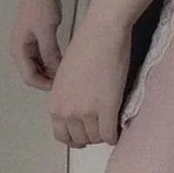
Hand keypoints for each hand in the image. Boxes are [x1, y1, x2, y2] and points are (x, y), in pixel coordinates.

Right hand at [10, 0, 62, 90]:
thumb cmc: (41, 8)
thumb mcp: (46, 31)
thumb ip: (49, 53)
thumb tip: (56, 72)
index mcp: (18, 49)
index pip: (29, 77)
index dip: (45, 84)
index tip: (62, 85)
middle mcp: (21, 50)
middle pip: (33, 73)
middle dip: (48, 79)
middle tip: (67, 80)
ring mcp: (29, 44)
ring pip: (39, 66)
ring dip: (51, 71)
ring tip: (67, 72)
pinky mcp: (38, 38)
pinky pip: (44, 57)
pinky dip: (53, 61)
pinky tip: (65, 61)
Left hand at [48, 11, 131, 147]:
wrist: (102, 34)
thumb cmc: (86, 47)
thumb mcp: (65, 76)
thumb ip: (67, 97)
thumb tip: (77, 110)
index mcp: (54, 103)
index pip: (62, 135)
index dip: (75, 136)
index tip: (85, 131)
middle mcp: (66, 111)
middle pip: (80, 139)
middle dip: (91, 135)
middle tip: (102, 126)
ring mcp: (86, 112)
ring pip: (96, 138)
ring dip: (104, 134)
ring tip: (111, 122)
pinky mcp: (106, 109)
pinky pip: (110, 134)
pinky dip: (115, 134)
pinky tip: (119, 127)